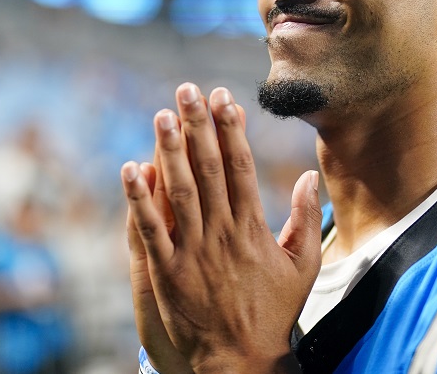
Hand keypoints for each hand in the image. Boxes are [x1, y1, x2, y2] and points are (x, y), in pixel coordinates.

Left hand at [123, 84, 322, 372]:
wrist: (241, 360)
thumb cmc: (273, 313)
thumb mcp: (302, 267)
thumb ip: (307, 220)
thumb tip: (308, 177)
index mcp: (253, 228)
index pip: (240, 166)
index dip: (231, 129)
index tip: (224, 98)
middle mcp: (223, 233)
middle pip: (208, 168)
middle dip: (198, 126)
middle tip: (187, 90)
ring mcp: (193, 252)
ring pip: (179, 191)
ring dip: (169, 151)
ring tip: (161, 115)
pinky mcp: (167, 271)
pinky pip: (150, 229)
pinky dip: (138, 199)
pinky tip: (128, 169)